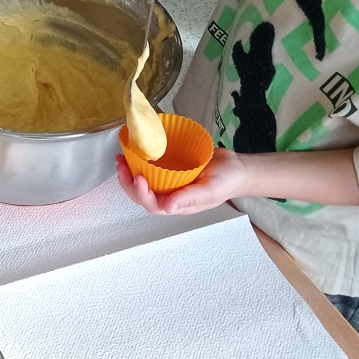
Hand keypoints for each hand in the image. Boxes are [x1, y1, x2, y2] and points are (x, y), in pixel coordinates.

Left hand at [114, 146, 250, 214]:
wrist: (238, 167)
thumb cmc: (227, 181)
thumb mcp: (210, 190)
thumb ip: (189, 198)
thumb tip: (168, 207)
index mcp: (178, 204)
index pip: (153, 204)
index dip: (141, 193)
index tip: (138, 176)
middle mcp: (170, 195)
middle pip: (142, 194)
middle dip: (128, 182)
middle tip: (121, 164)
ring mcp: (169, 182)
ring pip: (143, 181)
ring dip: (130, 171)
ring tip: (121, 158)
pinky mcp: (170, 169)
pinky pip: (151, 168)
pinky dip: (140, 161)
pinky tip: (134, 150)